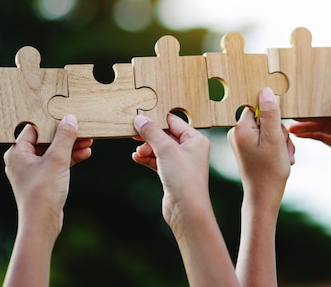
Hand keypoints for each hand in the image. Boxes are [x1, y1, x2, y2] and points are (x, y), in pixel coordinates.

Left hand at [3, 115, 92, 235]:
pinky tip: (84, 155)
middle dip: (66, 136)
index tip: (67, 117)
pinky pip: (56, 164)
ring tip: (88, 143)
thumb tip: (69, 119)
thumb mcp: (57, 159)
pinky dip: (69, 159)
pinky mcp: (42, 180)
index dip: (51, 122)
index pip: (34, 128)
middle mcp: (21, 160)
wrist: (42, 223)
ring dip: (70, 147)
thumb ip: (64, 137)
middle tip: (82, 130)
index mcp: (17, 152)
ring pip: (53, 152)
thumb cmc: (43, 192)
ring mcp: (32, 171)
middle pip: (46, 140)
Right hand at [132, 113, 211, 229]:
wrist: (187, 211)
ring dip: (147, 148)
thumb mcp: (166, 149)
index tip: (140, 118)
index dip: (156, 120)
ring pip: (160, 148)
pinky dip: (147, 158)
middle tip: (134, 135)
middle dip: (149, 136)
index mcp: (196, 139)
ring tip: (137, 153)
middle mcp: (191, 149)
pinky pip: (157, 161)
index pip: (174, 121)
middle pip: (165, 135)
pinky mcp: (172, 174)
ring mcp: (181, 163)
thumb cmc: (184, 179)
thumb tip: (141, 119)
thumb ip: (152, 132)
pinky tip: (137, 158)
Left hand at [227, 87, 294, 205]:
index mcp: (240, 128)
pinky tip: (281, 158)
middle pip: (264, 119)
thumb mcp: (274, 139)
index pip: (257, 107)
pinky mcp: (246, 149)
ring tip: (284, 156)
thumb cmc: (269, 171)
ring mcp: (240, 142)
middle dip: (279, 132)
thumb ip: (270, 113)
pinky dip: (275, 147)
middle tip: (284, 148)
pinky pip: (264, 140)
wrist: (264, 197)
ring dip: (280, 141)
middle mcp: (236, 133)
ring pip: (267, 130)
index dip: (272, 116)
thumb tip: (265, 91)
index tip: (278, 130)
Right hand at [288, 94, 330, 202]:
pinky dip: (312, 136)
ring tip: (291, 127)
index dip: (325, 100)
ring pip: (324, 127)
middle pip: (329, 115)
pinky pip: (324, 138)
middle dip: (312, 114)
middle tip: (294, 113)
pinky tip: (300, 134)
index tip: (309, 97)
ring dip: (308, 126)